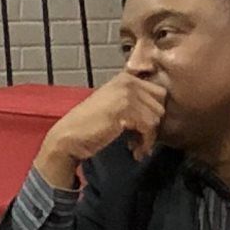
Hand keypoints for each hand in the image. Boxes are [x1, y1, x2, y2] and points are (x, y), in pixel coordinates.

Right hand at [37, 71, 167, 186]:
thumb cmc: (89, 125)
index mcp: (126, 78)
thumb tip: (160, 112)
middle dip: (153, 126)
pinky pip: (149, 127)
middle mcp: (128, 81)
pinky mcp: (125, 109)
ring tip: (136, 147)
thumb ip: (134, 101)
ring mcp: (127, 94)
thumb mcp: (114, 105)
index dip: (154, 114)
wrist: (69, 137)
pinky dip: (145, 142)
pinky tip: (135, 151)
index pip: (159, 93)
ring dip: (149, 137)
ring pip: (156, 117)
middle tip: (140, 141)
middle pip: (160, 104)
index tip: (143, 131)